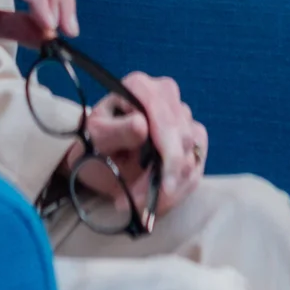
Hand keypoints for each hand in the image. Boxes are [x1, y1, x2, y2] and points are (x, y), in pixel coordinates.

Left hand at [72, 71, 206, 212]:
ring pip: (192, 158)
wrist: (98, 154)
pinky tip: (156, 202)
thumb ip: (117, 131)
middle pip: (182, 141)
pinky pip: (196, 169)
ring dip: (168, 190)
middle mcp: (167, 96)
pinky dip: (178, 191)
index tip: (164, 186)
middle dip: (162, 179)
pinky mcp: (193, 138)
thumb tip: (142, 125)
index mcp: (141, 87)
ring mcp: (183, 116)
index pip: (165, 119)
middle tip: (135, 203)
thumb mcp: (96, 137)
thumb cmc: (94, 142)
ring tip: (137, 203)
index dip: (169, 154)